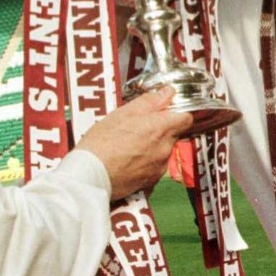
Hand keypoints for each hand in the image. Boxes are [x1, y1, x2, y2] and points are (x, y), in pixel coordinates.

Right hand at [76, 87, 192, 199]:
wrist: (90, 176)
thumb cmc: (102, 144)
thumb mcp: (123, 113)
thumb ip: (149, 102)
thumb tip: (167, 93)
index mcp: (160, 128)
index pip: (186, 118)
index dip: (176, 112)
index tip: (164, 111)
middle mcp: (164, 149)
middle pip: (173, 134)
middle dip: (160, 129)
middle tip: (137, 126)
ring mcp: (159, 167)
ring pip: (163, 151)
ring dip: (152, 146)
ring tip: (127, 144)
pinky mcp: (150, 182)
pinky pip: (154, 167)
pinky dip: (145, 162)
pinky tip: (126, 159)